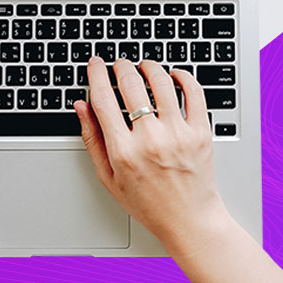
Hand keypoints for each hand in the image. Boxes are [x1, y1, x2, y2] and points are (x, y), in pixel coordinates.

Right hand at [74, 58, 230, 256]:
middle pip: (131, 85)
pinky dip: (183, 77)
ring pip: (162, 82)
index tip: (95, 64)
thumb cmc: (148, 202)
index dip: (96, 75)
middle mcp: (151, 140)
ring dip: (149, 67)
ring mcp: (178, 134)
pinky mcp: (201, 132)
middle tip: (119, 64)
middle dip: (121, 67)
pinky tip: (174, 75)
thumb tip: (81, 106)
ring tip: (144, 66)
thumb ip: (93, 139)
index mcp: (124, 152)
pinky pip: (194, 92)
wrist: (188, 218)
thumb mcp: (109, 177)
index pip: (104, 100)